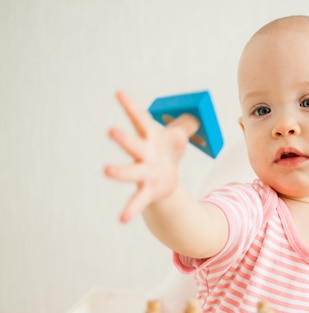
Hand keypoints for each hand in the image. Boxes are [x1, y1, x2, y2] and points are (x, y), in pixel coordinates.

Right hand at [104, 91, 198, 222]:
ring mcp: (143, 172)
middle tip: (111, 131)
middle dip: (123, 139)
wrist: (166, 180)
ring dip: (120, 171)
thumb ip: (188, 124)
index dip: (130, 106)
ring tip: (107, 170)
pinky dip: (130, 209)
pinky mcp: (148, 190)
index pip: (140, 119)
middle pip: (133, 145)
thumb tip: (197, 113)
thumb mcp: (180, 136)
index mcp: (150, 137)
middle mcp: (143, 154)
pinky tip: (122, 219)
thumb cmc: (168, 152)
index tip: (119, 93)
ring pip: (131, 172)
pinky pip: (138, 200)